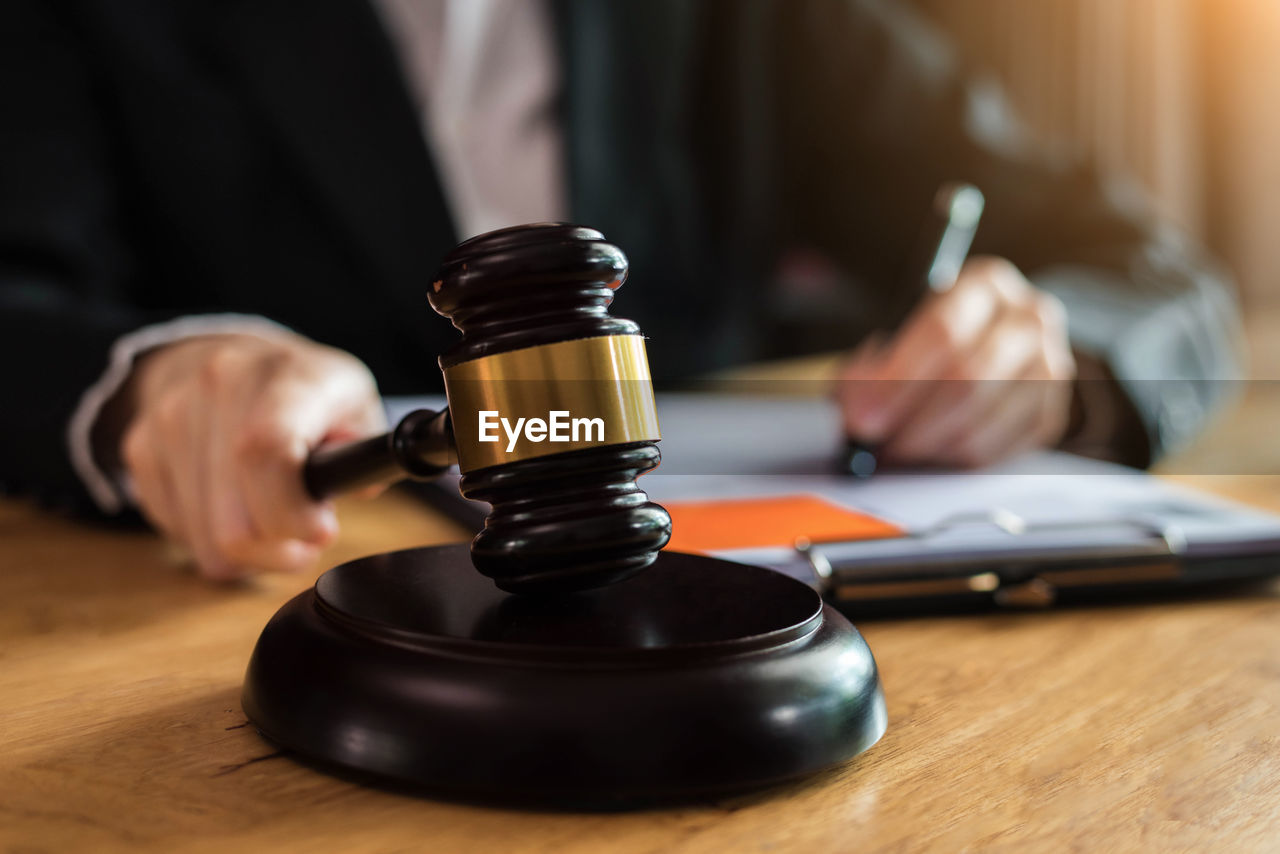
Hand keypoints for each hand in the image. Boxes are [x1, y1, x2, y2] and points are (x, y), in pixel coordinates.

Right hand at [118, 332, 386, 579]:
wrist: (227, 355)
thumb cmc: (304, 392)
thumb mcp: (355, 405)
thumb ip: (364, 451)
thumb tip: (357, 487)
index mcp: (286, 375)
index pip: (266, 450)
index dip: (290, 511)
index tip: (320, 532)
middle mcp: (220, 385)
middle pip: (233, 517)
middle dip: (276, 550)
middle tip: (302, 544)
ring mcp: (171, 416)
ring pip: (202, 536)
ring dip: (245, 554)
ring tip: (271, 525)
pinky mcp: (140, 445)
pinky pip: (176, 531)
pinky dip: (209, 540)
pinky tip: (234, 511)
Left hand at [836, 256, 1075, 467]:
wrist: (981, 345)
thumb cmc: (929, 342)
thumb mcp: (894, 336)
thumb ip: (868, 370)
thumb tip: (857, 416)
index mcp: (984, 284)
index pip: (943, 332)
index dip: (897, 381)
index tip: (862, 417)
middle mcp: (1028, 318)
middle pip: (969, 379)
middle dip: (912, 422)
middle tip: (877, 445)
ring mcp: (1049, 365)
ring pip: (983, 421)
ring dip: (929, 447)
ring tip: (896, 450)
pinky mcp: (1051, 412)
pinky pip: (998, 450)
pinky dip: (953, 460)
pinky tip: (930, 452)